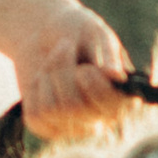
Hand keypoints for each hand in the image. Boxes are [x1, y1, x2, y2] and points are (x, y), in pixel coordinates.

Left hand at [0, 0, 132, 138]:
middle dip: (62, 70)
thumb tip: (117, 77)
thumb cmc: (76, 31)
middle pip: (74, 107)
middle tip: (64, 47)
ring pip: (52, 110)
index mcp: (123, 96)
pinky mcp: (48, 127)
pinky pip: (35, 116)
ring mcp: (74, 126)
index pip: (112, 107)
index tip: (86, 68)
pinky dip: (34, 90)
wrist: (44, 32)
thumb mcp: (94, 33)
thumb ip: (108, 54)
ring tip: (53, 60)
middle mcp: (102, 118)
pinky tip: (43, 79)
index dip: (94, 86)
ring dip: (48, 76)